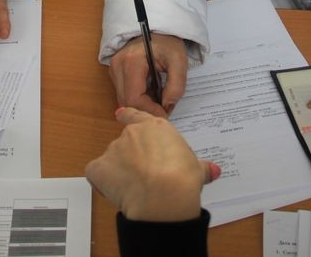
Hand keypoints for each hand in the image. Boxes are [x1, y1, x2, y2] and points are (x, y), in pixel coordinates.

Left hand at [85, 107, 219, 221]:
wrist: (163, 195)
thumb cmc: (182, 177)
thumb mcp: (196, 169)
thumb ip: (201, 167)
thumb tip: (214, 170)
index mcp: (154, 128)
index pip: (135, 115)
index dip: (129, 116)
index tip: (122, 115)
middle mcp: (132, 134)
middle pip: (126, 142)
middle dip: (132, 157)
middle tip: (146, 176)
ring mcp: (114, 149)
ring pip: (112, 158)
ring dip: (119, 171)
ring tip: (135, 188)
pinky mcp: (99, 167)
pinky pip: (97, 173)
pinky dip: (102, 180)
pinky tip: (115, 190)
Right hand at [109, 33, 188, 116]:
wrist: (157, 28)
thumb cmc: (167, 42)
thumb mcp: (179, 61)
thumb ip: (176, 85)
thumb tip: (167, 106)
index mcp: (132, 62)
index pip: (134, 98)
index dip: (149, 110)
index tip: (165, 113)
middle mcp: (118, 66)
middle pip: (127, 102)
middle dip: (146, 109)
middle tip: (164, 107)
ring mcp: (114, 70)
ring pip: (124, 100)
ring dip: (142, 105)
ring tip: (159, 97)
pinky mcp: (116, 73)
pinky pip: (125, 94)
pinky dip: (139, 98)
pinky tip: (152, 91)